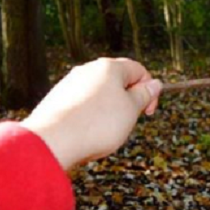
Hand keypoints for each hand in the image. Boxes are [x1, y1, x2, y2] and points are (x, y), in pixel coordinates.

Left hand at [21, 58, 161, 169]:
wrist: (54, 141)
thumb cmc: (96, 125)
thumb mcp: (131, 110)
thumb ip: (144, 95)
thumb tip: (155, 84)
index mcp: (109, 68)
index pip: (138, 70)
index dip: (149, 90)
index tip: (147, 111)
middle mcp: (88, 70)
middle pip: (117, 81)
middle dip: (127, 101)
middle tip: (127, 122)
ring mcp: (70, 84)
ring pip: (99, 94)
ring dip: (109, 110)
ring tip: (105, 131)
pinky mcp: (58, 99)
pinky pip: (83, 105)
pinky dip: (91, 116)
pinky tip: (88, 132)